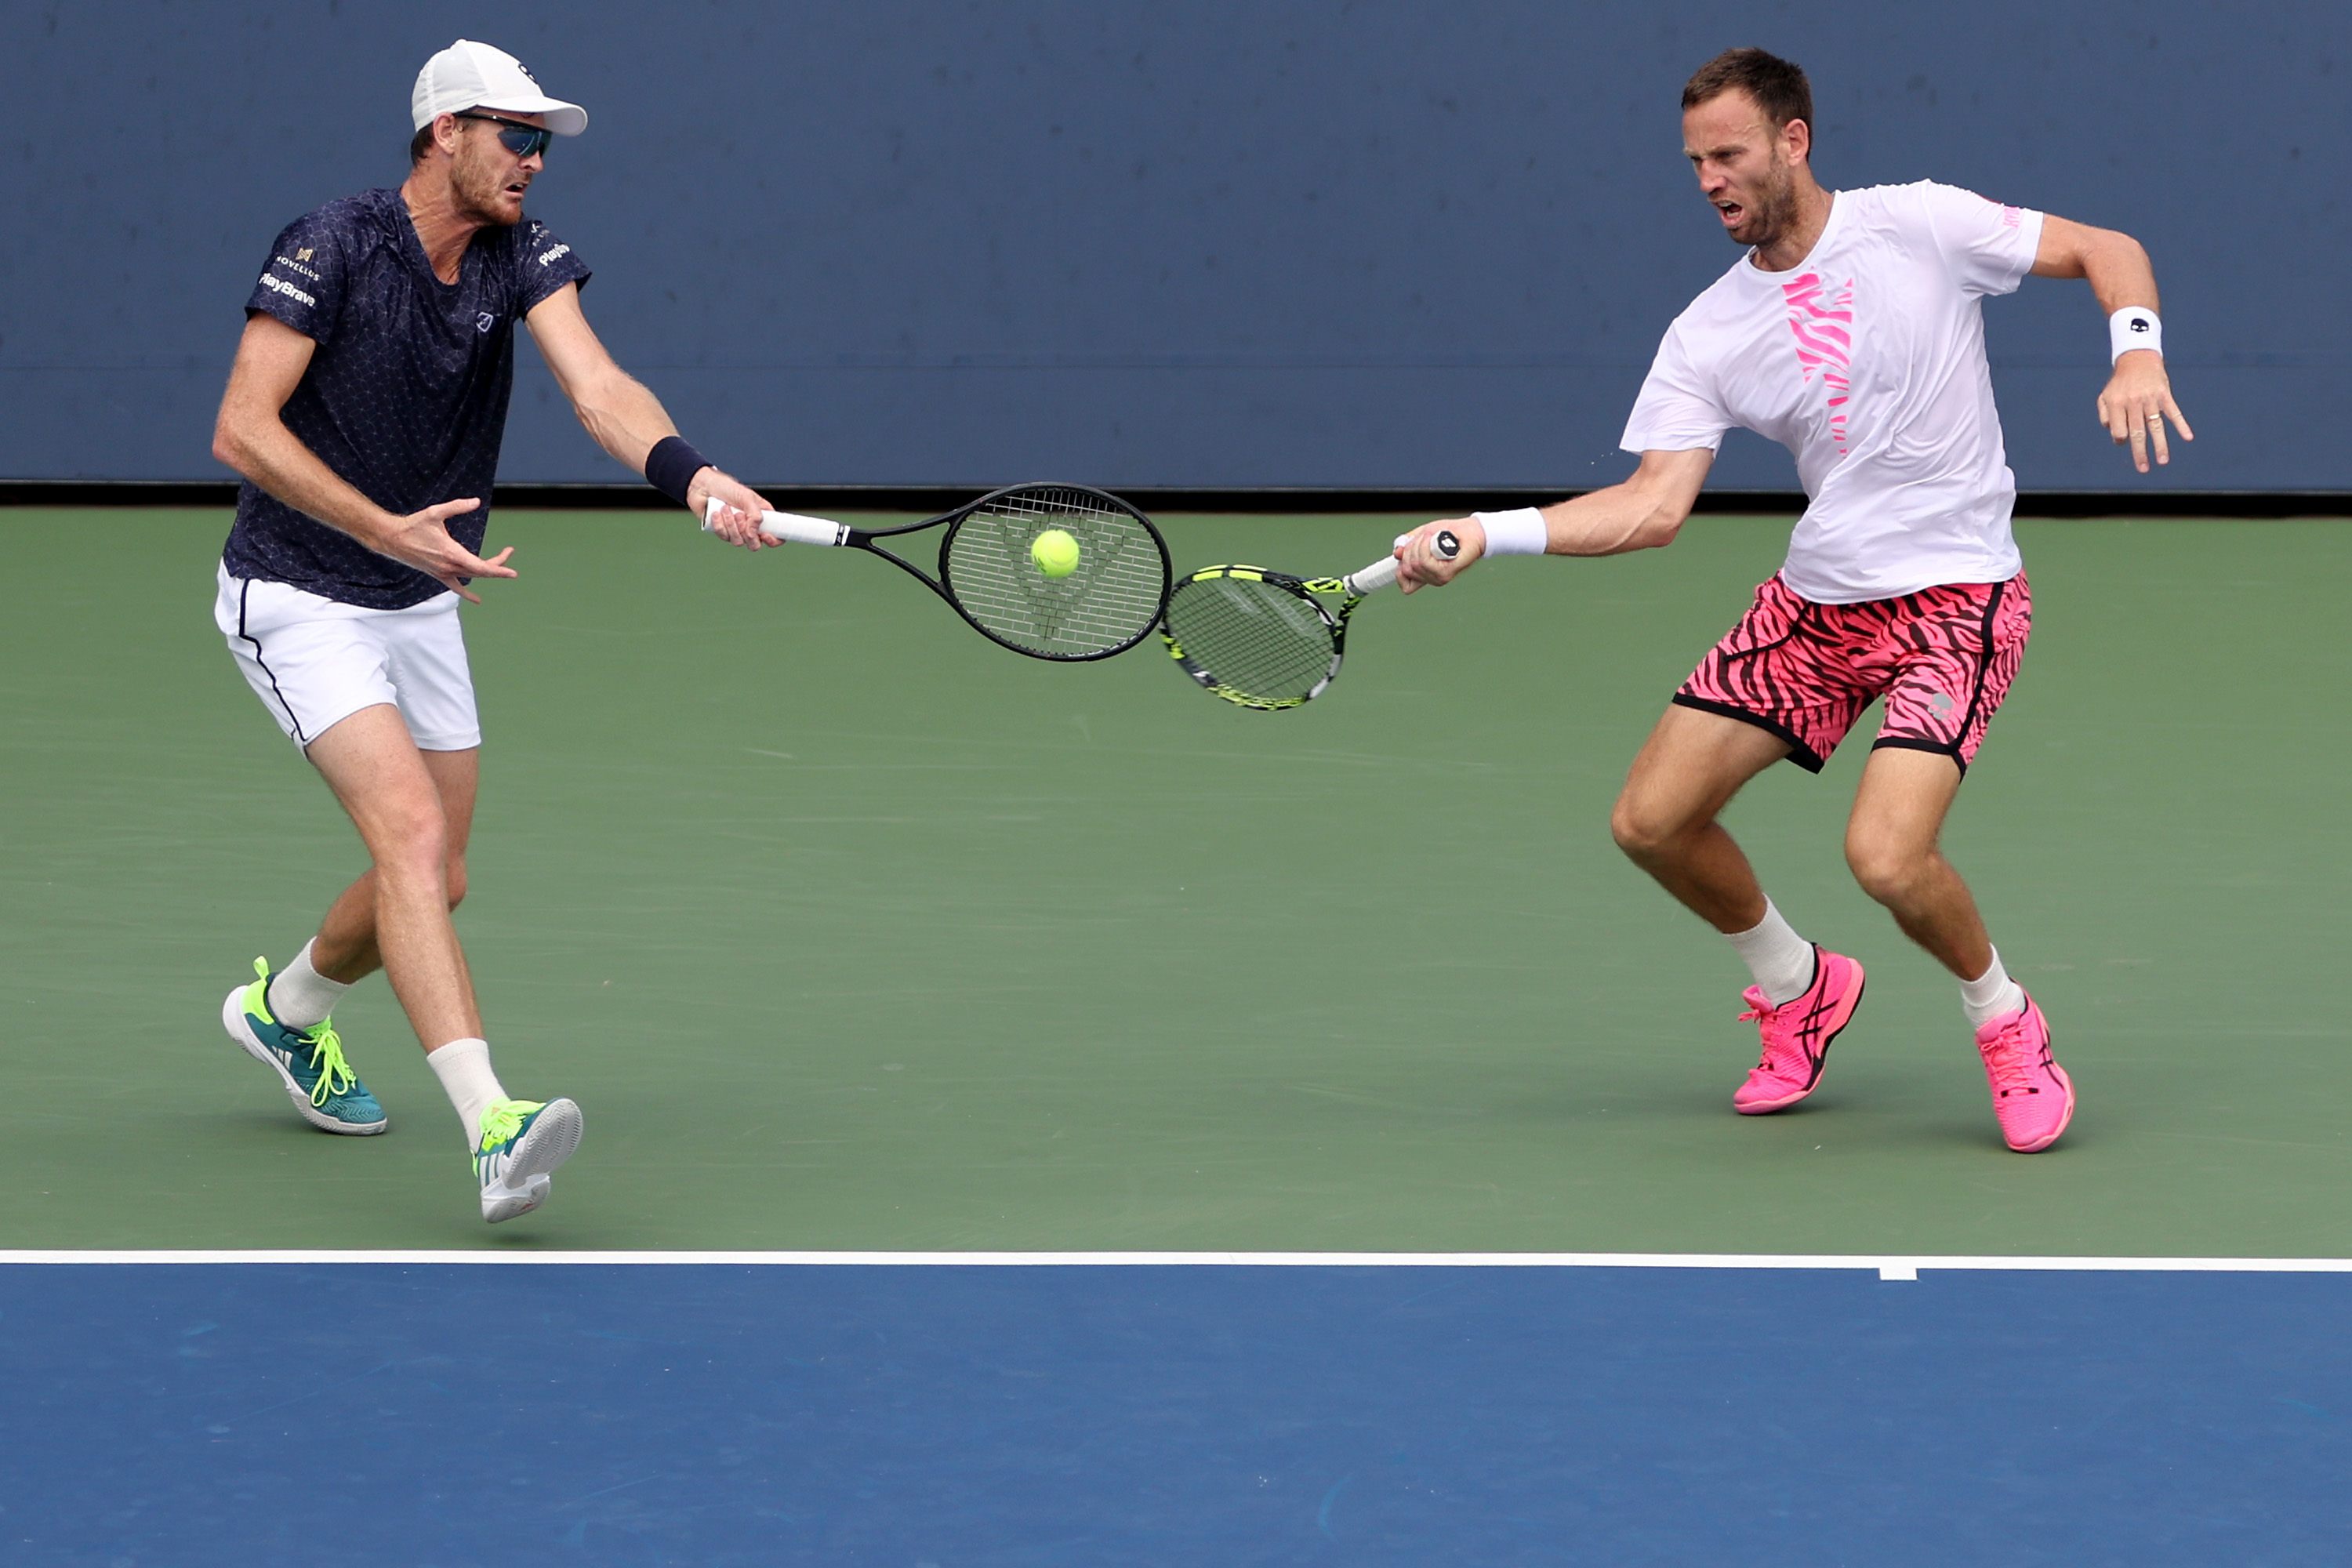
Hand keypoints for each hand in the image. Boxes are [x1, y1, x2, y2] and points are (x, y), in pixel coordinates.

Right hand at [370, 497, 515, 603]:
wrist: (392, 538)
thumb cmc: (413, 525)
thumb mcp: (436, 512)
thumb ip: (457, 506)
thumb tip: (476, 501)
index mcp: (452, 553)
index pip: (481, 567)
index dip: (499, 569)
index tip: (513, 573)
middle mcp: (449, 566)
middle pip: (481, 571)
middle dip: (498, 564)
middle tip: (509, 551)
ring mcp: (443, 572)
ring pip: (471, 577)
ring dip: (487, 572)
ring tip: (500, 563)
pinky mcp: (437, 574)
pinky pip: (456, 587)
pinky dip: (467, 593)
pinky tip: (477, 599)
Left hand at [689, 468, 777, 548]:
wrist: (704, 486)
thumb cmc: (727, 487)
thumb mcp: (747, 497)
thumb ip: (755, 515)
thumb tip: (754, 534)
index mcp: (762, 517)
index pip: (776, 535)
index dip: (773, 540)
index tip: (765, 535)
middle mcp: (750, 527)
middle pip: (755, 545)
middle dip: (747, 533)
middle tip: (740, 516)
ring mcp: (736, 531)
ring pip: (738, 542)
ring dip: (731, 524)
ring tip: (726, 508)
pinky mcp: (723, 532)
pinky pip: (724, 536)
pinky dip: (720, 524)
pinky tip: (717, 512)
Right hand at [1395, 517, 1483, 594]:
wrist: (1471, 531)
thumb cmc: (1450, 533)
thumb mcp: (1422, 536)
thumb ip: (1408, 545)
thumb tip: (1397, 552)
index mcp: (1426, 573)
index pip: (1406, 586)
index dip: (1398, 572)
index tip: (1401, 556)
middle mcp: (1432, 578)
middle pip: (1406, 570)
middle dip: (1409, 549)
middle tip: (1422, 538)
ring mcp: (1439, 577)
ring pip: (1415, 564)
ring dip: (1419, 545)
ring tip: (1430, 537)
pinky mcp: (1446, 573)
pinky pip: (1424, 562)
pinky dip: (1425, 547)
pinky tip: (1433, 540)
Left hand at [2100, 351, 2193, 474]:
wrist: (2138, 358)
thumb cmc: (2119, 383)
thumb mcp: (2105, 396)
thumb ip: (2104, 415)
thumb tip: (2114, 434)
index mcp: (2117, 404)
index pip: (2119, 430)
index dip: (2121, 438)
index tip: (2124, 441)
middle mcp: (2134, 402)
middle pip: (2137, 432)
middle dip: (2140, 452)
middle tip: (2143, 469)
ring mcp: (2151, 398)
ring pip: (2156, 426)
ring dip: (2160, 444)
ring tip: (2163, 461)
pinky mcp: (2165, 394)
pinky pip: (2174, 412)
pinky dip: (2182, 425)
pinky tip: (2188, 437)